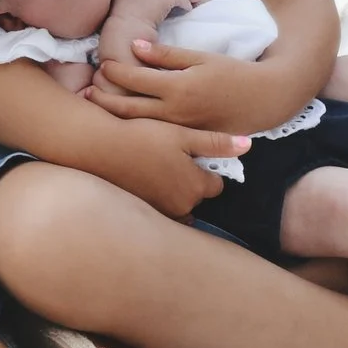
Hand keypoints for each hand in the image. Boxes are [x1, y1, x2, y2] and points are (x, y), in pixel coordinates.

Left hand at [91, 40, 265, 134]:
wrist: (264, 100)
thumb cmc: (233, 73)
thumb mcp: (201, 57)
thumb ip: (167, 55)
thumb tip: (134, 46)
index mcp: (177, 88)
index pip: (135, 80)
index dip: (114, 71)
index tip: (102, 64)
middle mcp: (174, 112)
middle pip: (128, 108)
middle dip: (104, 99)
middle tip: (86, 92)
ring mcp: (179, 129)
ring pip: (138, 124)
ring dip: (115, 114)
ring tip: (96, 105)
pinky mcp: (186, 138)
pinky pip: (155, 133)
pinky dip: (136, 126)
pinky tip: (123, 121)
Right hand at [119, 120, 247, 218]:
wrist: (99, 148)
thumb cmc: (143, 137)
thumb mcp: (182, 135)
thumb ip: (216, 143)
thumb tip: (248, 145)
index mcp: (195, 187)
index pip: (216, 184)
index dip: (206, 167)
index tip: (192, 153)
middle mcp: (181, 207)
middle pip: (197, 194)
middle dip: (190, 179)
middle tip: (172, 155)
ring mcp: (160, 212)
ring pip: (178, 201)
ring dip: (174, 187)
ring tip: (156, 163)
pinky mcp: (142, 211)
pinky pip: (160, 206)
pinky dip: (157, 193)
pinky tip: (144, 174)